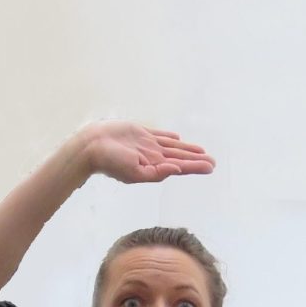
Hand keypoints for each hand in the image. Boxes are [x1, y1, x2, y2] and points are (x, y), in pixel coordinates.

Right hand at [79, 122, 214, 183]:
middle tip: (213, 162)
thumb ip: (156, 173)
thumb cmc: (110, 162)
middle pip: (180, 157)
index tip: (210, 167)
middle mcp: (153, 157)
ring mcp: (147, 145)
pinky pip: (159, 136)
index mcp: (153, 168)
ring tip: (202, 152)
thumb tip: (176, 170)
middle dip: (196, 160)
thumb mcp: (134, 172)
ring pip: (173, 147)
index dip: (195, 166)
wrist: (92, 146)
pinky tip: (178, 139)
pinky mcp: (140, 134)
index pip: (180, 167)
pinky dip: (170, 138)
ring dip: (187, 150)